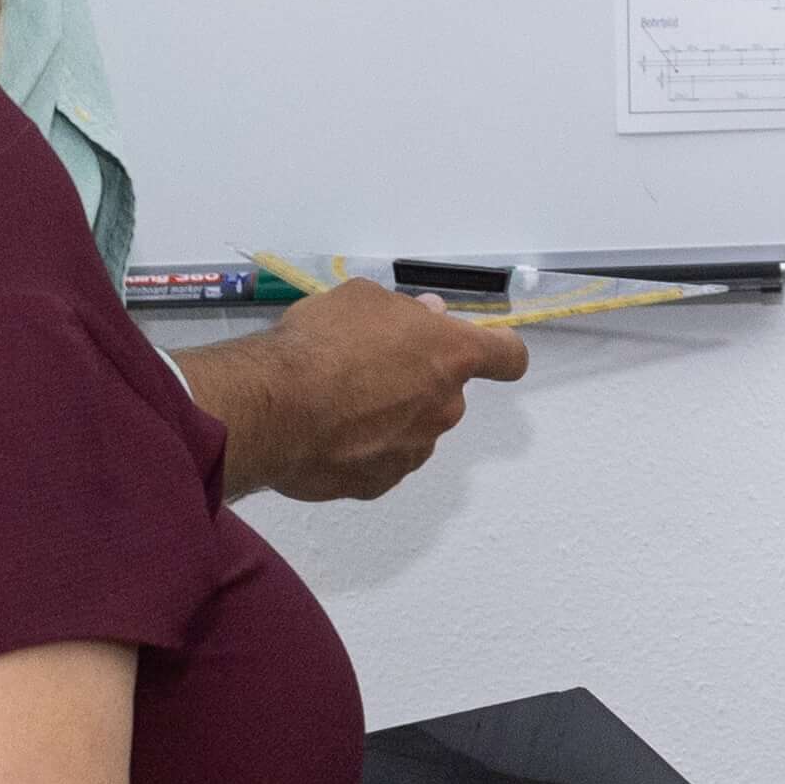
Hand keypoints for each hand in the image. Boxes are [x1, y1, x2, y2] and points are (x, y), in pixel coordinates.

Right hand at [178, 281, 529, 505]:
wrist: (275, 407)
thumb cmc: (322, 340)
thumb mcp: (362, 299)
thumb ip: (404, 312)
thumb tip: (428, 317)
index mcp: (452, 355)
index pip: (508, 356)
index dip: (500, 351)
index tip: (485, 349)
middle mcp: (445, 407)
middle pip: (447, 391)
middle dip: (419, 379)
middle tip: (370, 365)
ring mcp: (414, 451)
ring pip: (414, 428)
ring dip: (390, 416)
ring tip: (336, 403)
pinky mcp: (379, 484)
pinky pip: (380, 460)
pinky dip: (361, 449)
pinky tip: (326, 434)